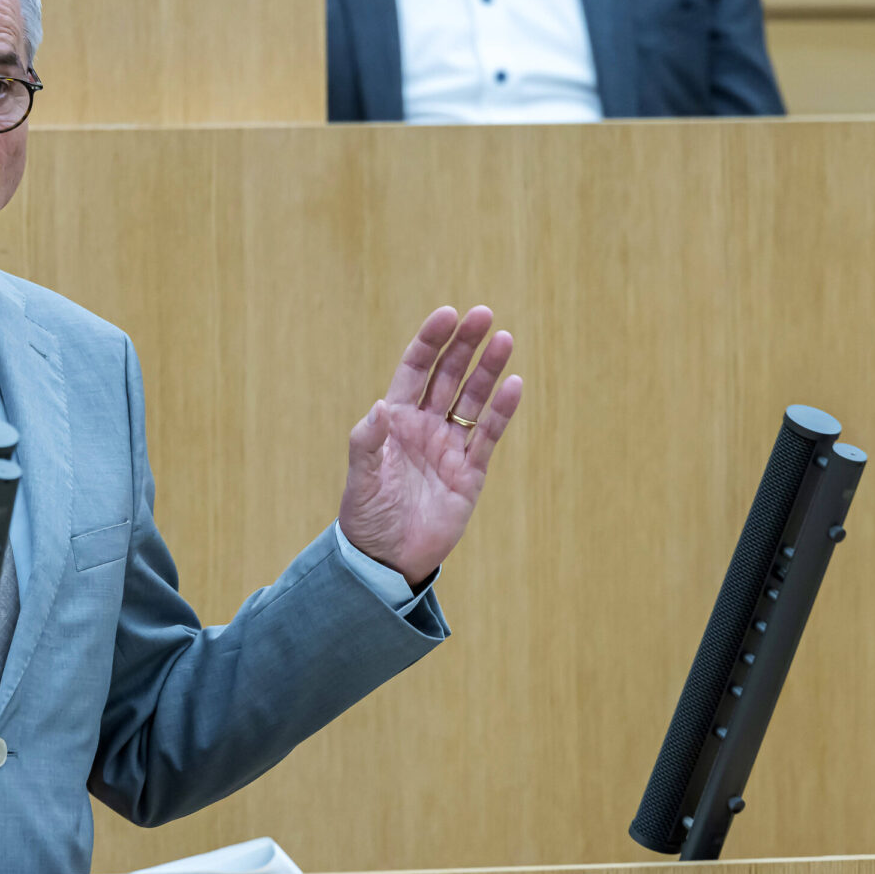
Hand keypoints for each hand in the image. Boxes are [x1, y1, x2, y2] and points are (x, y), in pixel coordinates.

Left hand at [338, 306, 523, 584]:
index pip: (416, 369)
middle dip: (465, 345)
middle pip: (448, 375)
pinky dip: (501, 411)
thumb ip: (368, 441)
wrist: (386, 559)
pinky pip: (489, 435)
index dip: (431, 341)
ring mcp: (450, 447)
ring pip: (473, 399)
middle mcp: (425, 426)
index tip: (448, 315)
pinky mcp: (470, 472)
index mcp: (395, 420)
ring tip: (505, 339)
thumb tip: (380, 406)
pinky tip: (514, 384)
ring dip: (488, 370)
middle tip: (483, 314)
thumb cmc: (366, 516)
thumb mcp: (361, 478)